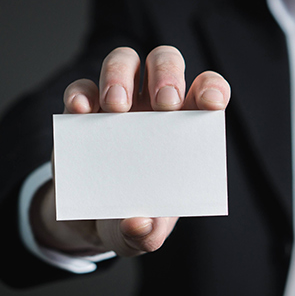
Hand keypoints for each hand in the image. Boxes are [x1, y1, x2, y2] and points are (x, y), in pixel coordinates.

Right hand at [30, 46, 230, 256]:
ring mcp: (117, 104)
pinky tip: (82, 110)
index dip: (212, 89)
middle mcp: (154, 107)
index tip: (211, 104)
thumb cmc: (133, 217)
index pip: (207, 91)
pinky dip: (81, 93)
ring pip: (124, 61)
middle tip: (164, 104)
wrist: (93, 221)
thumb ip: (146, 234)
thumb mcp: (142, 234)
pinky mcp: (82, 112)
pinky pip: (82, 88)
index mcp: (185, 128)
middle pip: (165, 62)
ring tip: (117, 108)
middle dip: (167, 75)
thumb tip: (140, 224)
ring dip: (121, 75)